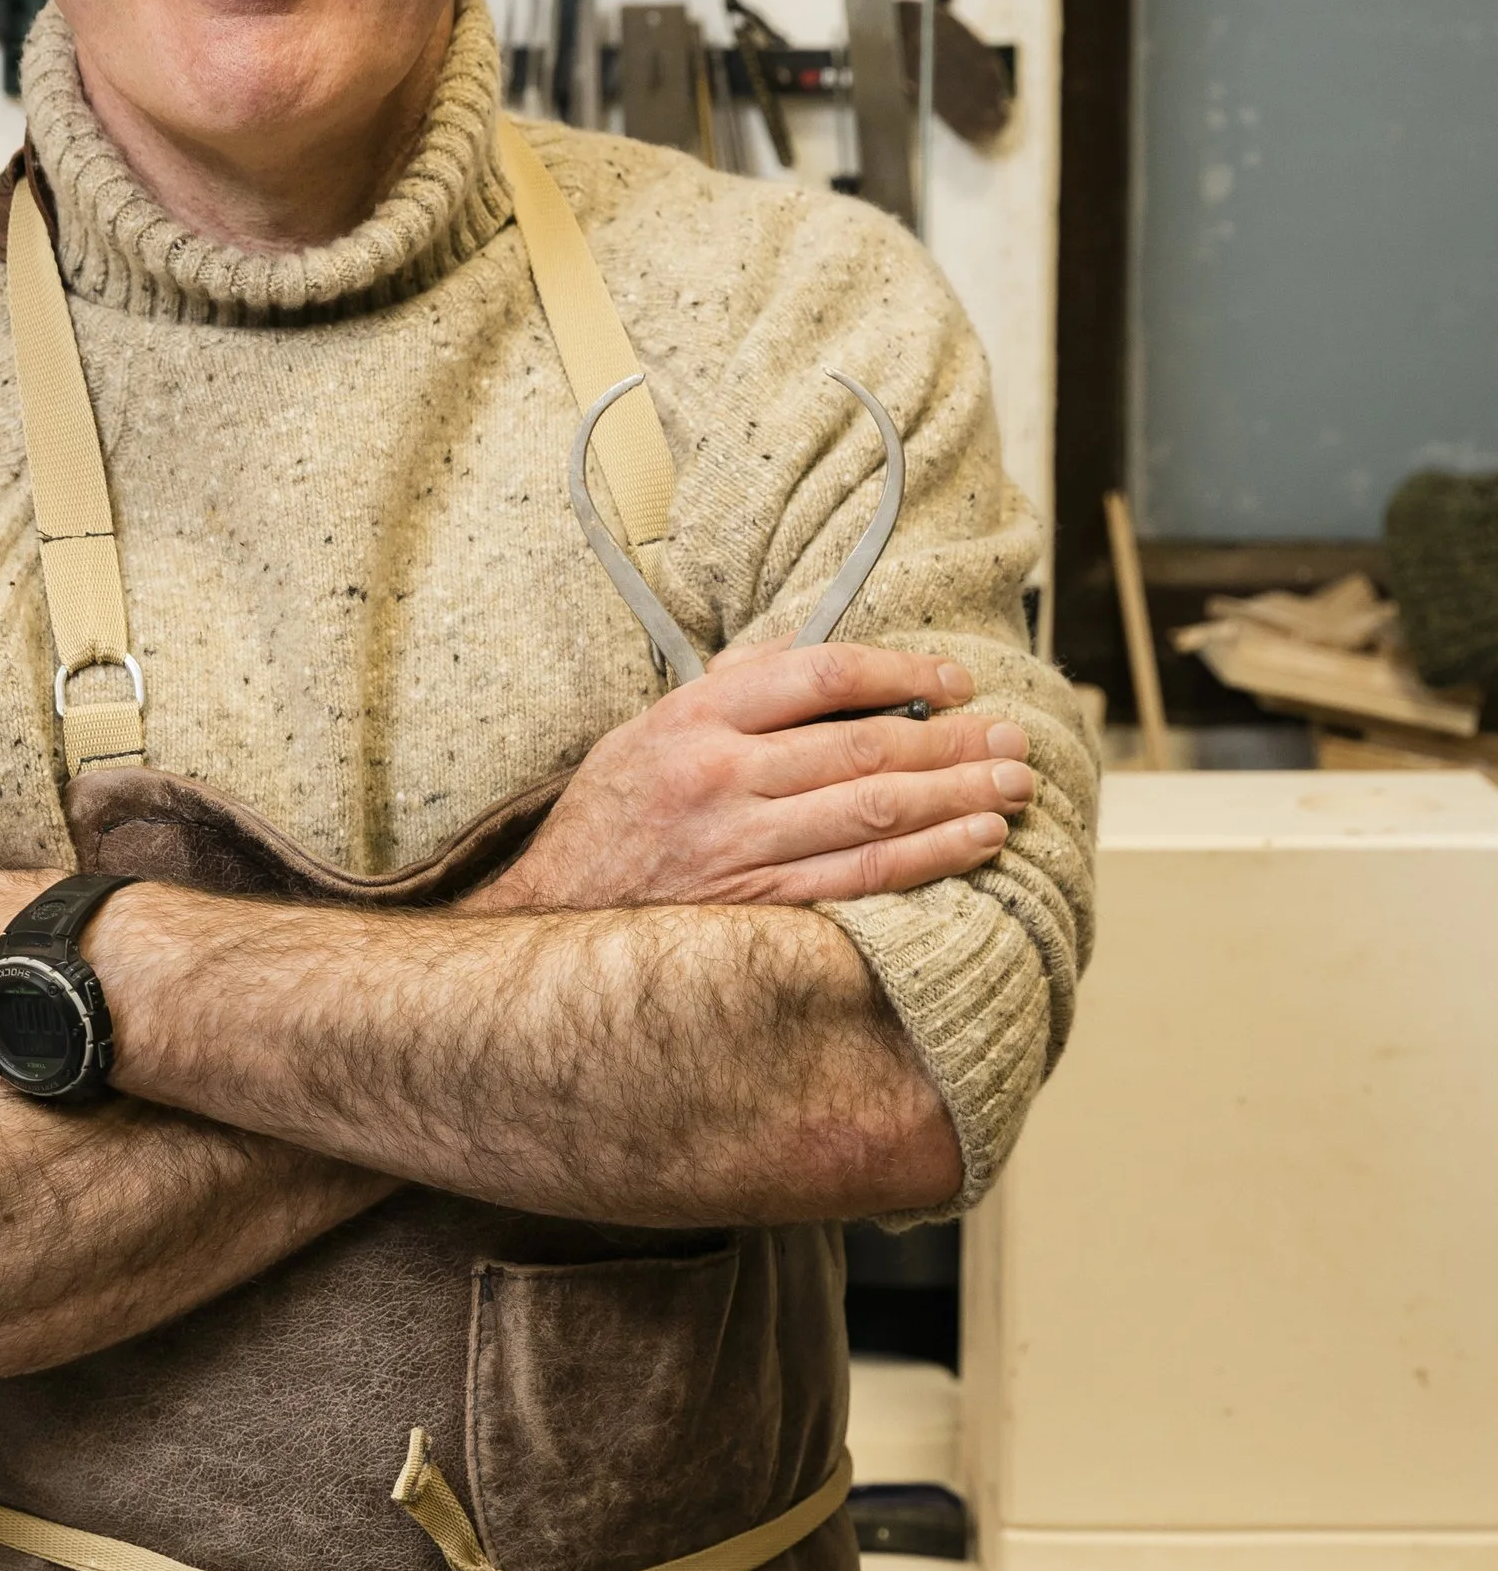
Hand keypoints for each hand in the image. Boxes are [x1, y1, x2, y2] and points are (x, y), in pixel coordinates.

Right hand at [474, 641, 1033, 915]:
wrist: (555, 919)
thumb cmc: (609, 821)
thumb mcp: (646, 731)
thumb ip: (727, 689)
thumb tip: (813, 652)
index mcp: (694, 718)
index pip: (820, 674)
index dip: (900, 674)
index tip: (953, 682)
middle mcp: (720, 777)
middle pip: (864, 748)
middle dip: (953, 741)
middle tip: (1013, 736)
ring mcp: (740, 846)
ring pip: (875, 812)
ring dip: (959, 796)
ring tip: (1014, 784)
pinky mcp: (759, 905)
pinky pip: (863, 877)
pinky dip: (930, 856)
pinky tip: (977, 841)